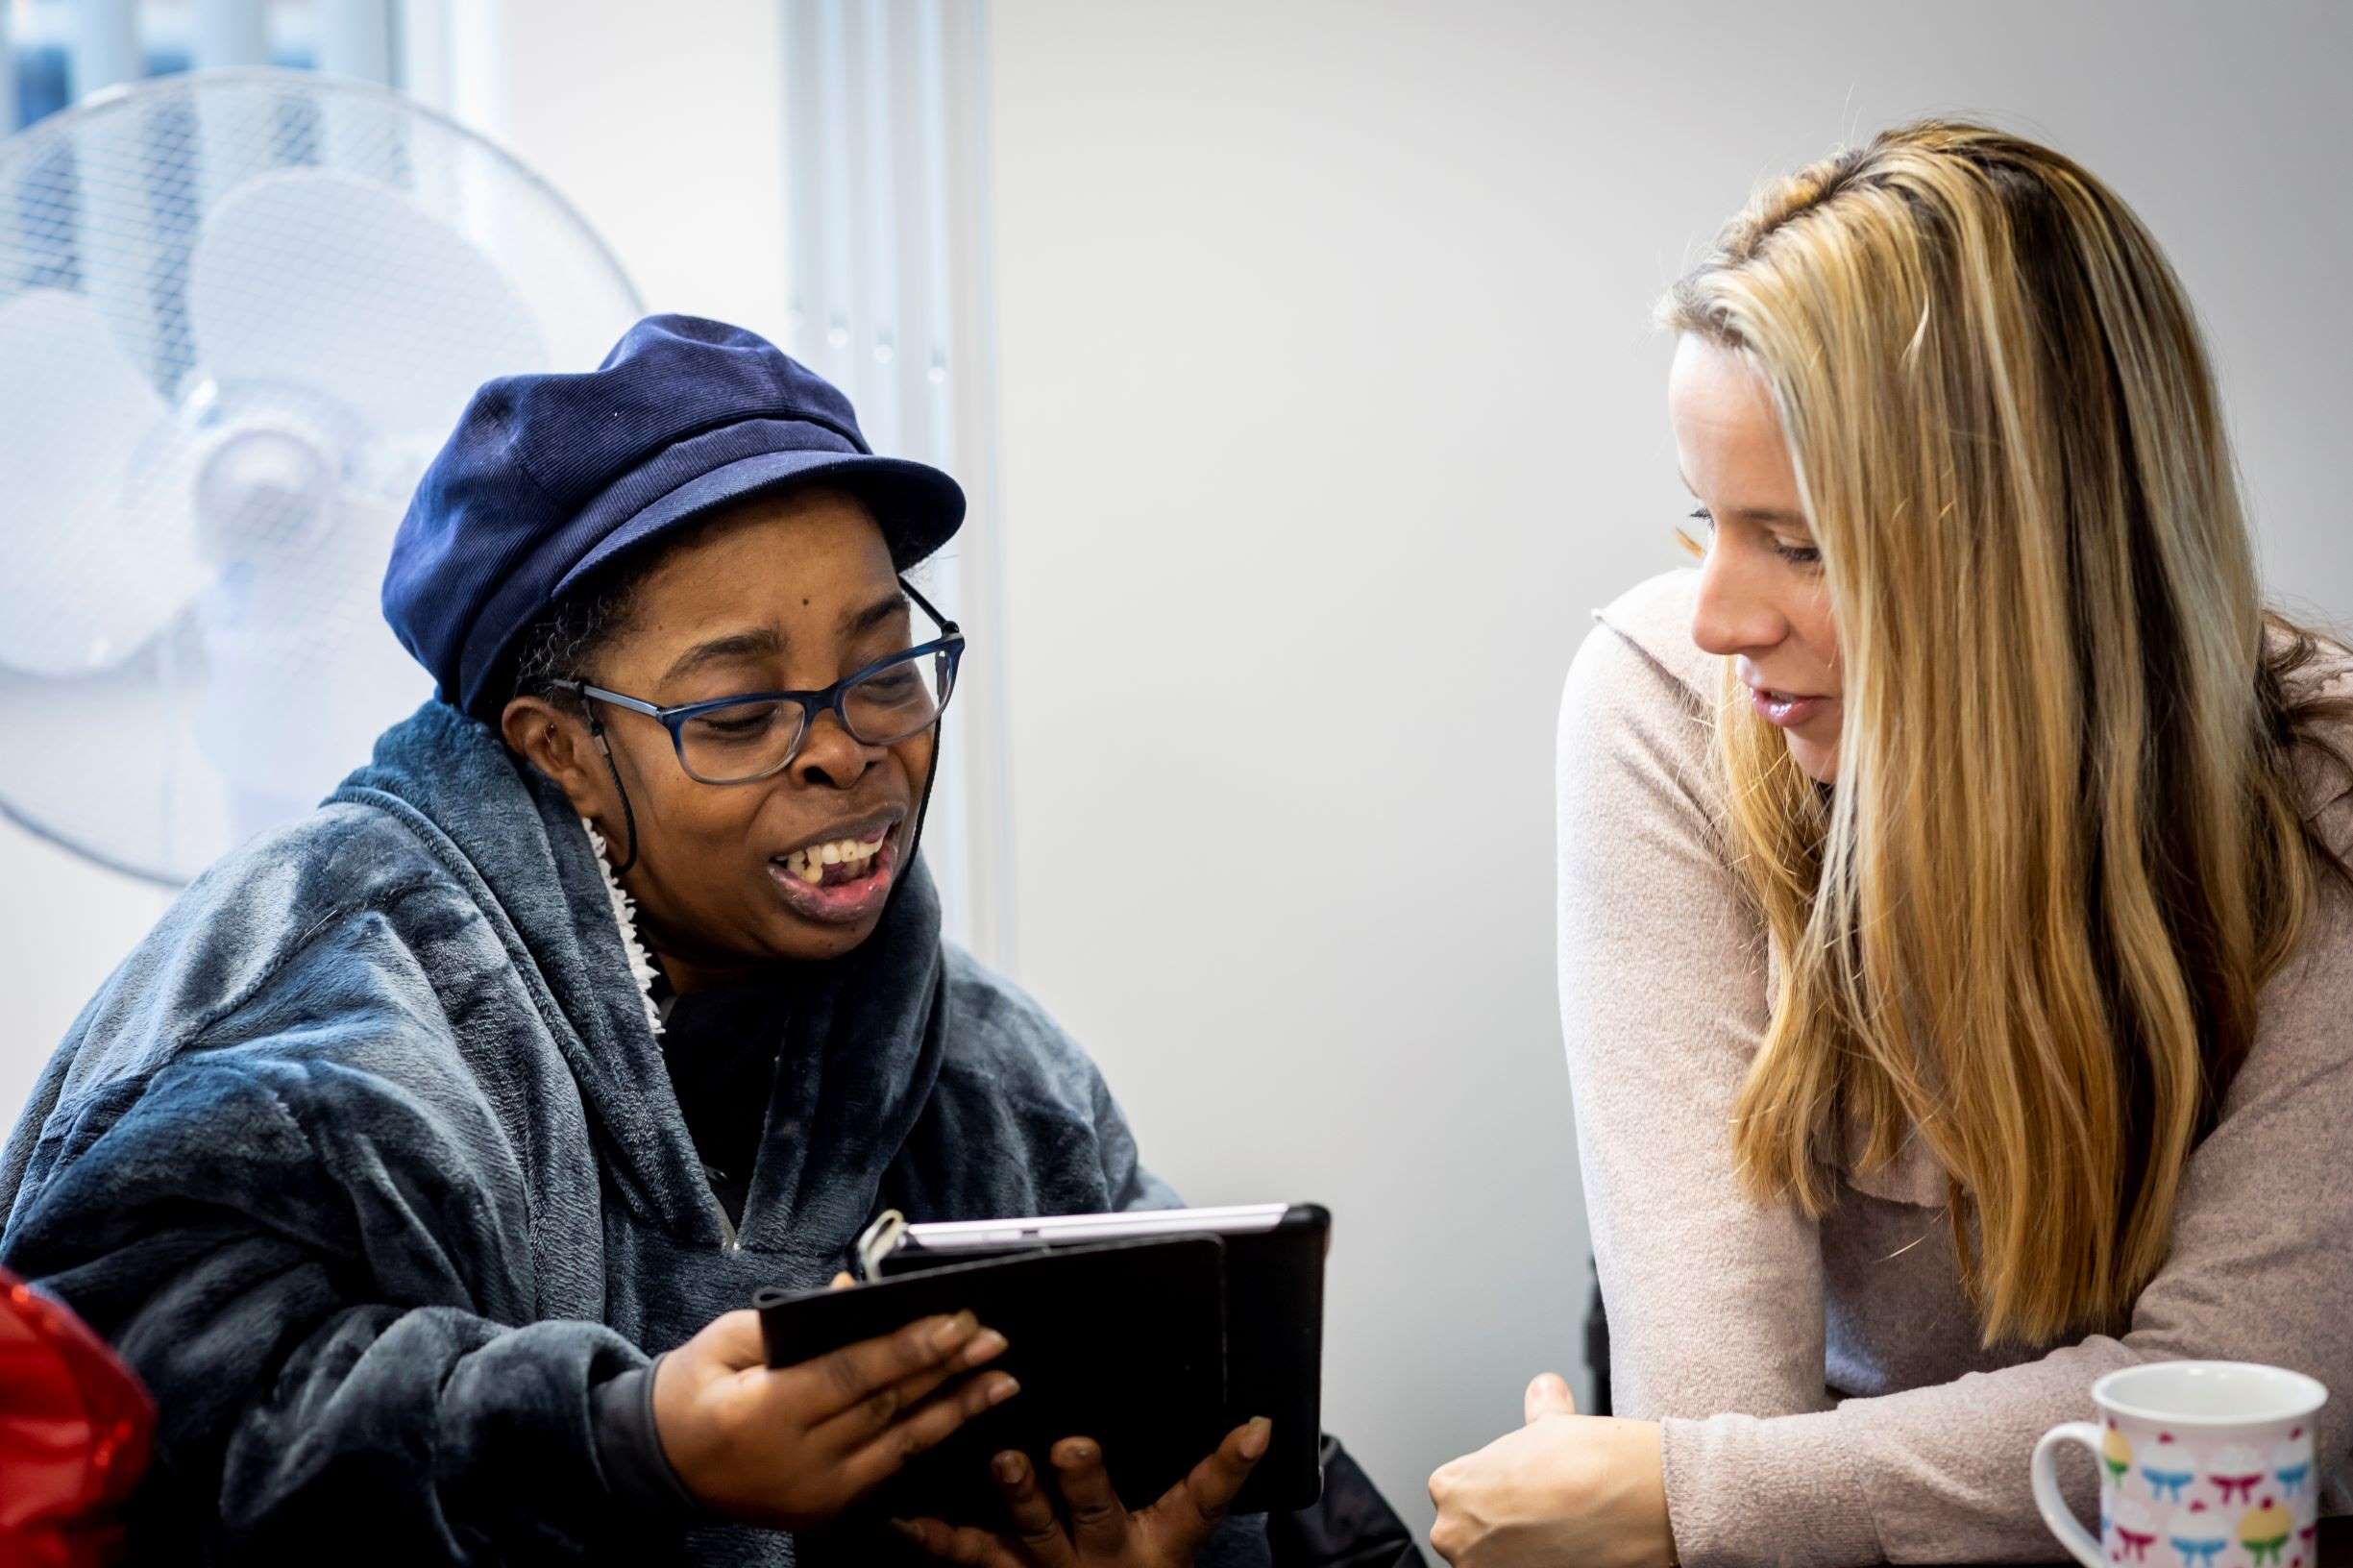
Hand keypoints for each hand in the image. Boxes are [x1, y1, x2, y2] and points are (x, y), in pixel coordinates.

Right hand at [652, 1305, 1017, 1529]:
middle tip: (993, 1338)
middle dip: (946, 1370)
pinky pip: (890, 1472)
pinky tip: (964, 1415)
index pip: (852, 1375)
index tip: (959, 1320)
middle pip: (886, 1409)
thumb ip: (791, 1318)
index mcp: (764, 1413)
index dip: (910, 1347)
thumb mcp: (726, 1341)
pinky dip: (930, 1440)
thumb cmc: (693, 1390)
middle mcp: (796, 1461)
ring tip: (1003, 1379)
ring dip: (957, 1410)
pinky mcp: (826, 1513)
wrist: (662, 1467)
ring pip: (900, 1446)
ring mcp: (815, 1494)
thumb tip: (854, 1292)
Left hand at [892, 1417, 1271, 1566]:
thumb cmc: (1140, 1562)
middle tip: (1072, 1446)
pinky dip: (934, 1534)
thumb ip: (1215, 1476)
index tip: (1248, 1430)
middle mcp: (1101, 1554)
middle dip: (1085, 1482)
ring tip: (1005, 1459)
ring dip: (1018, 1495)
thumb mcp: (1179, 1525)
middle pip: (1097, 1514)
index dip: (1223, 1467)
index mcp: (1156, 1538)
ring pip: (1031, 1529)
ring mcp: (1047, 1566)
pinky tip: (903, 1516)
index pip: (1199, 1500)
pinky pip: (968, 1552)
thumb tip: (1259, 1425)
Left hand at [1428, 1373, 1673, 1567]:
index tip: (1525, 1491)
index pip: (1459, 1494)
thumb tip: (1544, 1390)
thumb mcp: (1553, 1423)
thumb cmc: (1588, 1461)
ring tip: (1562, 1536)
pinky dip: (1543, 1567)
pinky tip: (1569, 1556)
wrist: (1634, 1501)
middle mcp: (1454, 1535)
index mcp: (1452, 1488)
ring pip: (1494, 1563)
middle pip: (1470, 1534)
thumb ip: (1538, 1409)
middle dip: (1502, 1529)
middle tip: (1546, 1516)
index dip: (1497, 1492)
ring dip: (1519, 1556)